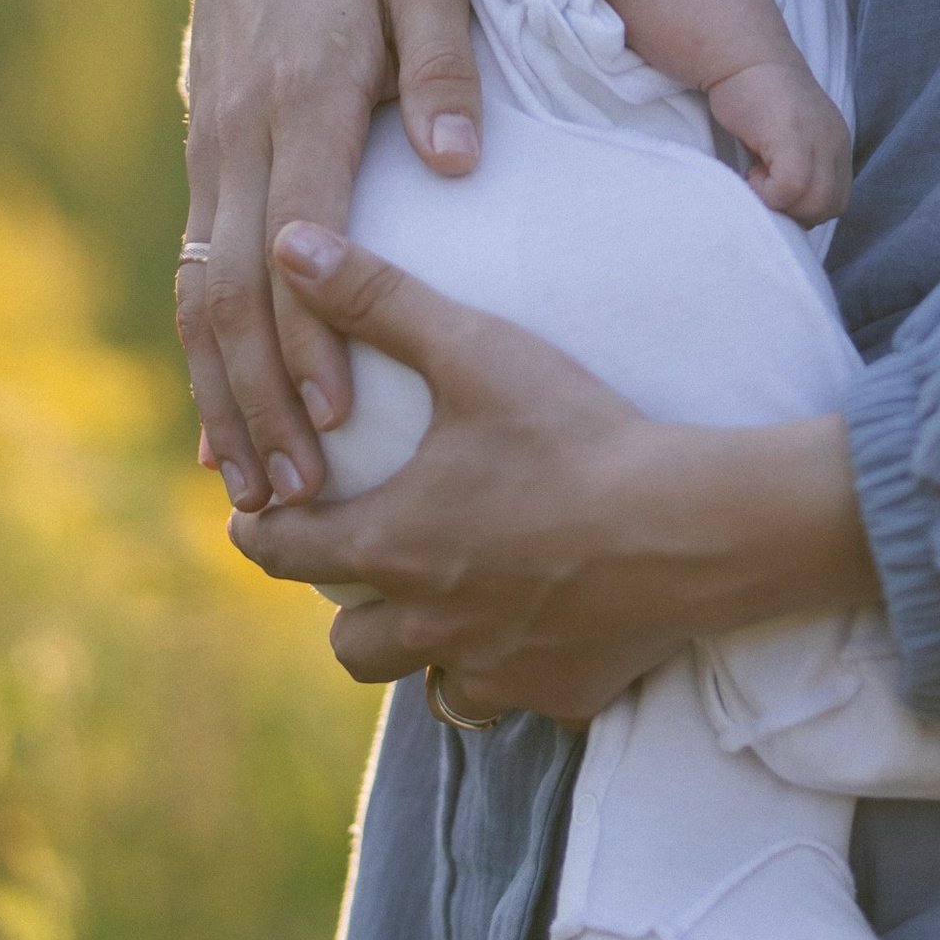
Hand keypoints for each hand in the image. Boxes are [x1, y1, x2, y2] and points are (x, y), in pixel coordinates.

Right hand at [179, 0, 482, 513]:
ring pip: (199, 296)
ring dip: (221, 396)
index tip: (338, 415)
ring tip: (254, 488)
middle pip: (234, 291)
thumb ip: (443, 68)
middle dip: (261, 398)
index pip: (298, 238)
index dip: (311, 333)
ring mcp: (211, 156)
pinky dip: (202, 357)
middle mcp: (241, 139)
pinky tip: (217, 426)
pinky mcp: (204, 167)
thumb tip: (459, 160)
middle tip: (298, 494)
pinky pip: (193, 275)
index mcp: (300, 100)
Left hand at [225, 222, 880, 717]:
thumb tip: (289, 245)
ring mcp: (498, 666)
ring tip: (452, 606)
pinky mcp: (564, 692)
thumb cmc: (573, 435)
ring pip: (430, 683)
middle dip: (347, 612)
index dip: (259, 533)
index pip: (284, 553)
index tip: (253, 520)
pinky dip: (519, 665)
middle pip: (350, 646)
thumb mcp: (474, 351)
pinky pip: (519, 694)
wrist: (686, 528)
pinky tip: (549, 625)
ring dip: (428, 649)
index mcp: (393, 544)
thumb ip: (379, 298)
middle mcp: (431, 622)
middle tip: (365, 570)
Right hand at [707, 57, 852, 225]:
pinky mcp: (793, 139)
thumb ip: (800, 162)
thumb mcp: (790, 132)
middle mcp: (835, 143)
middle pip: (828, 207)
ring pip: (813, 205)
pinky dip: (766, 192)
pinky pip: (790, 190)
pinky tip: (750, 170)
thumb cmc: (754, 93)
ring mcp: (818, 141)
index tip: (773, 184)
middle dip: (791, 211)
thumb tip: (789, 206)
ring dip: (778, 203)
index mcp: (837, 143)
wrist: (741, 55)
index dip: (803, 206)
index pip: (836, 199)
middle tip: (762, 184)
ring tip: (755, 175)